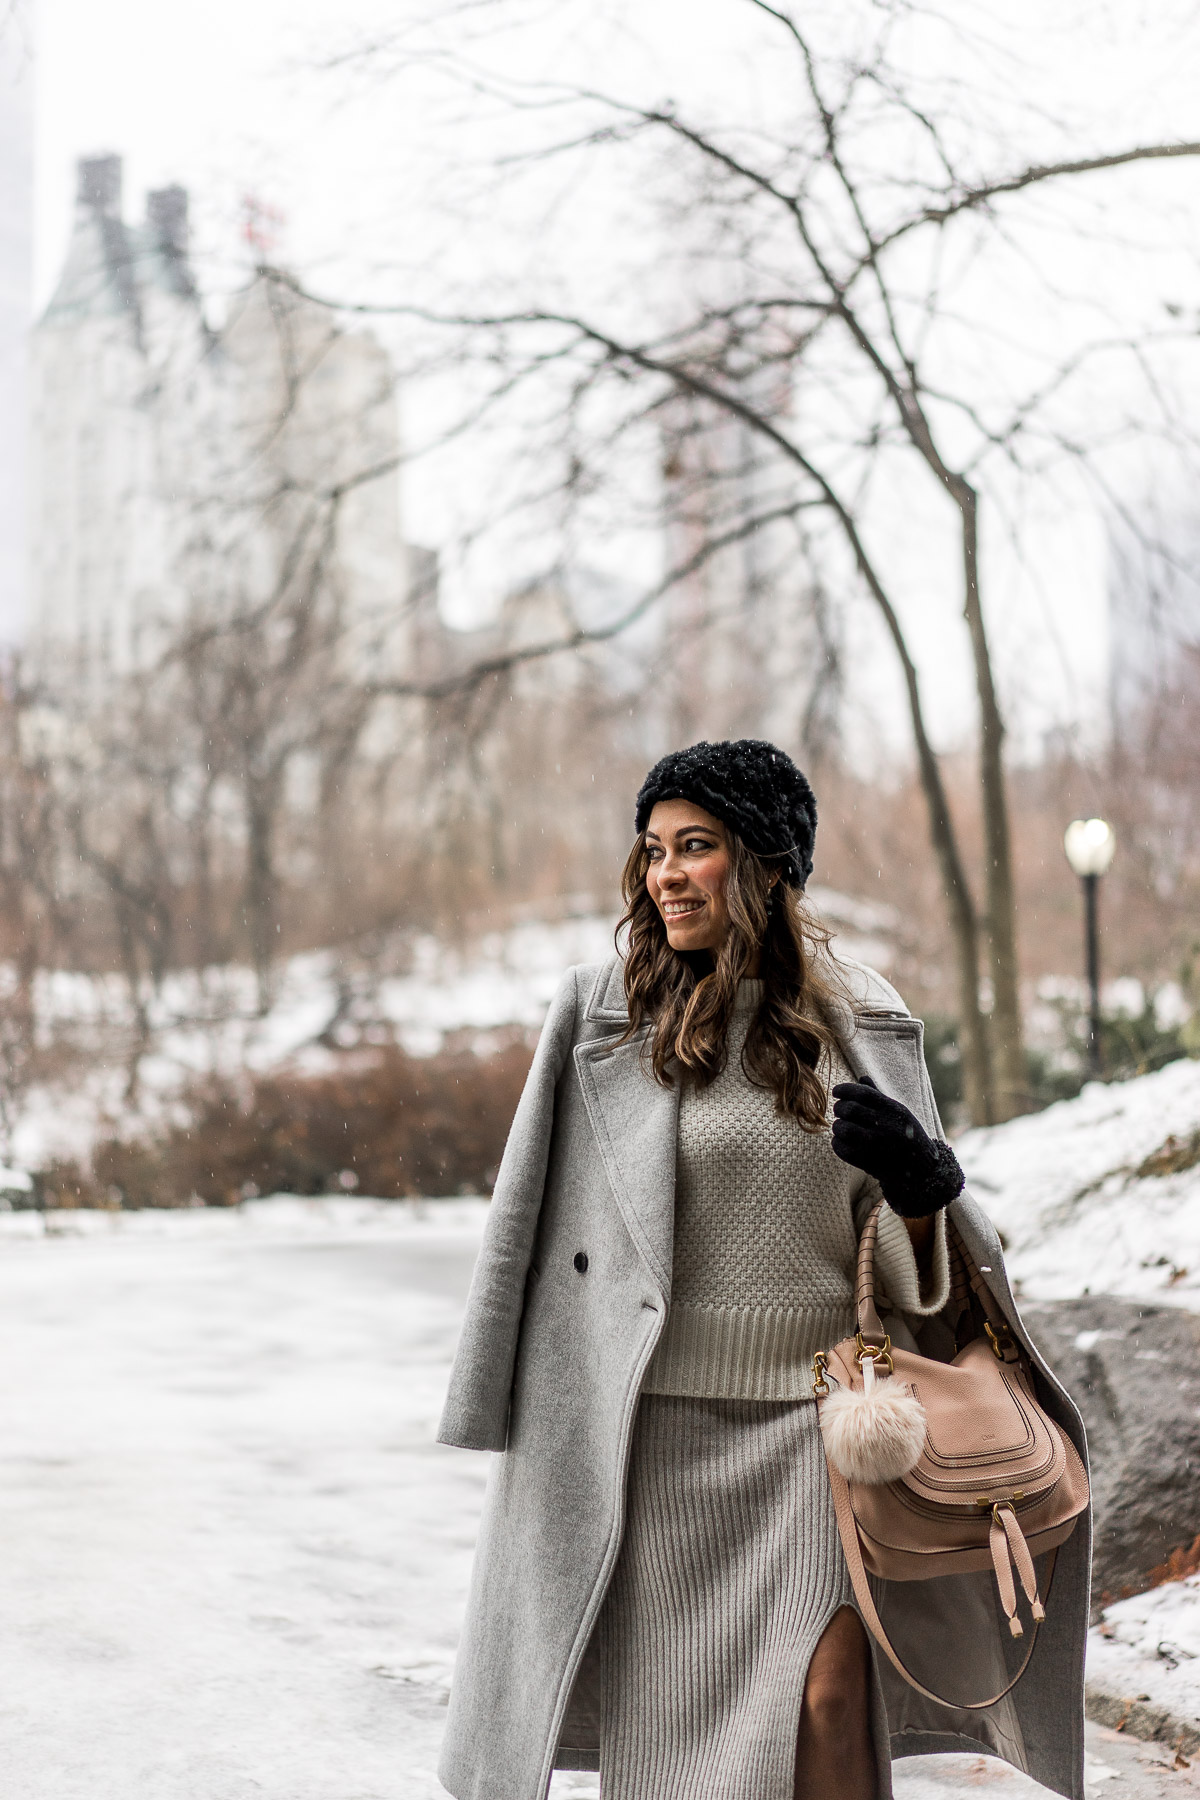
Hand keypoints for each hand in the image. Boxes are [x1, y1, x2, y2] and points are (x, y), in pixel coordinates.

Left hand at [831, 1077, 963, 1218]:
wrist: (922, 1169)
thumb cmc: (907, 1135)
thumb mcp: (899, 1112)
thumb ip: (878, 1096)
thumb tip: (862, 1078)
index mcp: (892, 1110)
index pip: (862, 1093)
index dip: (844, 1090)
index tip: (836, 1092)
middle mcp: (884, 1125)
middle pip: (850, 1109)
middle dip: (839, 1108)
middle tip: (839, 1111)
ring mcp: (876, 1144)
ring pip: (844, 1128)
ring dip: (837, 1126)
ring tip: (840, 1127)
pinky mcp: (868, 1161)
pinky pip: (842, 1149)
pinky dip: (837, 1143)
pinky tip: (841, 1141)